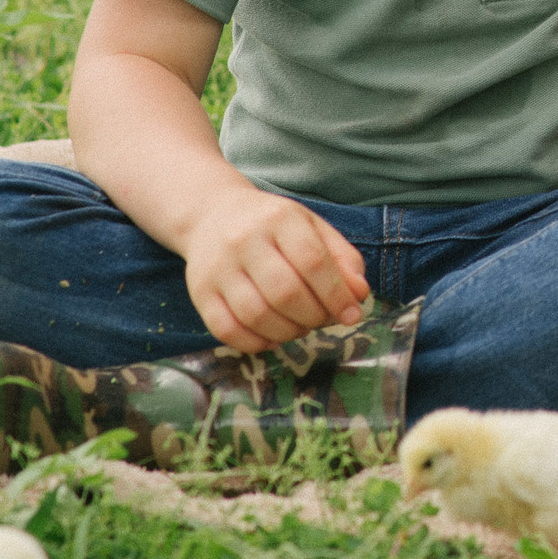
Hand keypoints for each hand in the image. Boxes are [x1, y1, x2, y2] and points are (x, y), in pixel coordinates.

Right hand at [179, 187, 368, 353]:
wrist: (212, 215)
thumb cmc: (272, 226)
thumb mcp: (312, 227)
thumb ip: (341, 258)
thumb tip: (358, 295)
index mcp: (279, 218)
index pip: (313, 261)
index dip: (336, 294)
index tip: (351, 315)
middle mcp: (244, 240)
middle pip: (285, 292)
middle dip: (313, 316)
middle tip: (323, 320)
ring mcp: (218, 267)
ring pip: (256, 315)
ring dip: (288, 332)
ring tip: (300, 326)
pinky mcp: (199, 292)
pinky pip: (226, 330)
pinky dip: (255, 343)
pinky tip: (272, 337)